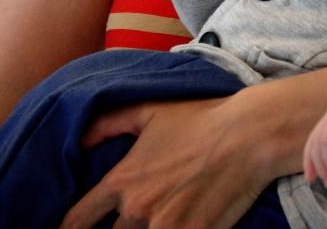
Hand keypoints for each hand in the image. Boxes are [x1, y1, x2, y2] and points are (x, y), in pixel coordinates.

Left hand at [59, 95, 273, 228]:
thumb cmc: (200, 119)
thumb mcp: (151, 110)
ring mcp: (165, 228)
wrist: (247, 135)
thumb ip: (109, 122)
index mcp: (123, 180)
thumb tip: (79, 140)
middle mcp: (137, 210)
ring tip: (158, 219)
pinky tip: (181, 223)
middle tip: (134, 216)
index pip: (78, 219)